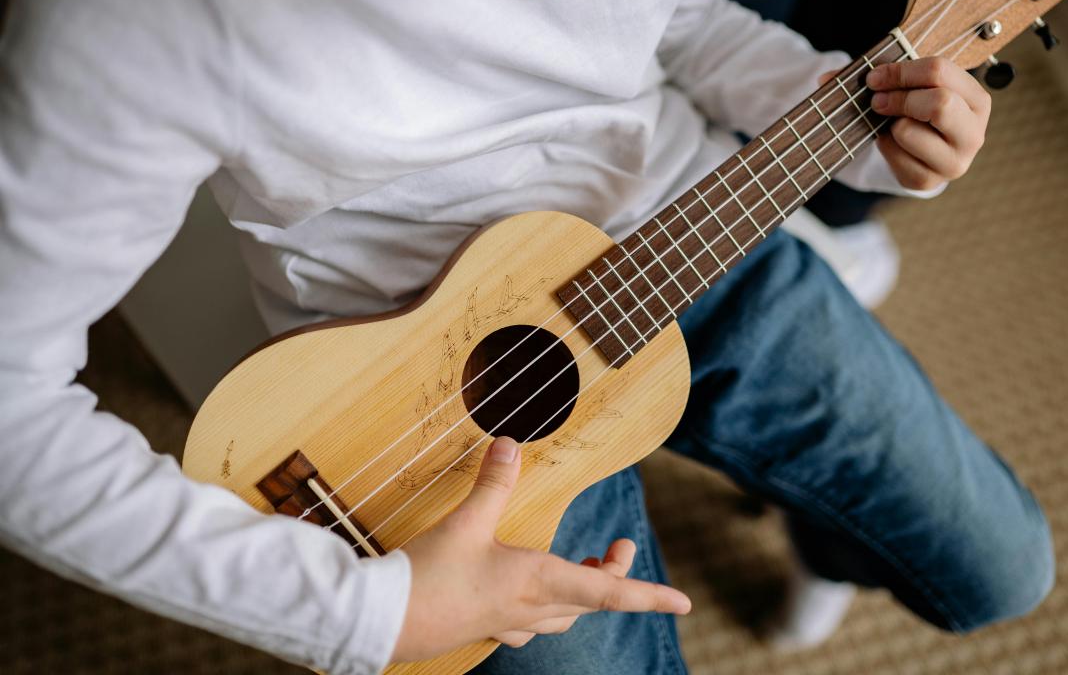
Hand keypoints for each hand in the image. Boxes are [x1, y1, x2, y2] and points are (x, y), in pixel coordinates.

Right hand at [391, 437, 690, 662]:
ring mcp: (507, 622)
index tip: (683, 603)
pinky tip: (526, 599)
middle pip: (590, 599)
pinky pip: (529, 624)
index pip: (610, 591)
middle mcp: (530, 608)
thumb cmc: (428, 578)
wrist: (381, 623)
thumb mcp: (465, 524)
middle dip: (614, 576)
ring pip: (563, 615)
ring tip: (584, 569)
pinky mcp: (483, 627)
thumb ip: (492, 483)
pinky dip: (544, 609)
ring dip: (582, 594)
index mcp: (538, 582)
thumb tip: (511, 443)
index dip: (649, 594)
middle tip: (619, 547)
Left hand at [858, 57, 990, 191]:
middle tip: (877, 101)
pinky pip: (895, 156)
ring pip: (909, 131)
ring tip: (890, 123)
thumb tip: (825, 77)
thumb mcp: (909, 87)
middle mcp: (973, 133)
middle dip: (899, 98)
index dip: (900, 71)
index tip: (874, 77)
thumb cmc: (917, 109)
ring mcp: (955, 162)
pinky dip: (885, 145)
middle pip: (938, 103)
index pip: (940, 71)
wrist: (922, 151)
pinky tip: (891, 142)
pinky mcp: (929, 181)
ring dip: (890, 124)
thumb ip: (878, 75)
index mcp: (976, 100)